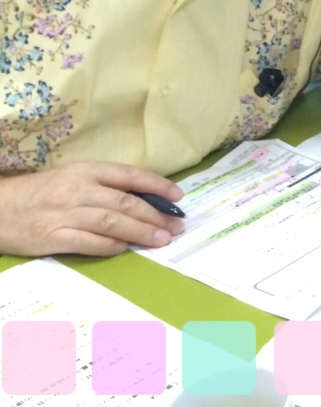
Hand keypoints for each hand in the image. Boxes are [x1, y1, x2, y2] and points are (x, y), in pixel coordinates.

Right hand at [0, 162, 184, 256]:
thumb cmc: (43, 192)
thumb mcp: (74, 178)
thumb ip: (106, 186)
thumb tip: (146, 200)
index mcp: (86, 170)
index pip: (130, 175)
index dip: (157, 186)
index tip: (178, 197)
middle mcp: (77, 189)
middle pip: (125, 202)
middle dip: (155, 215)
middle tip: (176, 226)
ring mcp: (64, 214)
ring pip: (112, 222)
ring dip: (141, 232)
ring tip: (161, 239)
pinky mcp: (51, 237)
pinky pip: (88, 243)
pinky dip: (110, 246)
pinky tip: (125, 248)